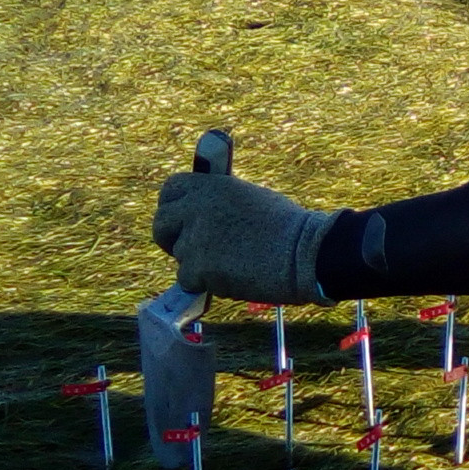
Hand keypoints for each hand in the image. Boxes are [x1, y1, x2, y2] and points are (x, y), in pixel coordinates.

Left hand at [152, 173, 338, 304]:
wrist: (307, 255)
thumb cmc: (289, 229)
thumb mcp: (249, 199)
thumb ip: (219, 203)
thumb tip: (198, 214)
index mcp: (211, 186)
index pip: (171, 189)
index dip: (172, 206)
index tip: (180, 219)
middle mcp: (197, 207)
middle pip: (161, 223)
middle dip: (171, 238)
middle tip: (191, 250)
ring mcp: (195, 238)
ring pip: (180, 256)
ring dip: (199, 264)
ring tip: (234, 264)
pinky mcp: (199, 267)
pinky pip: (188, 280)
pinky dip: (206, 284)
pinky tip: (234, 277)